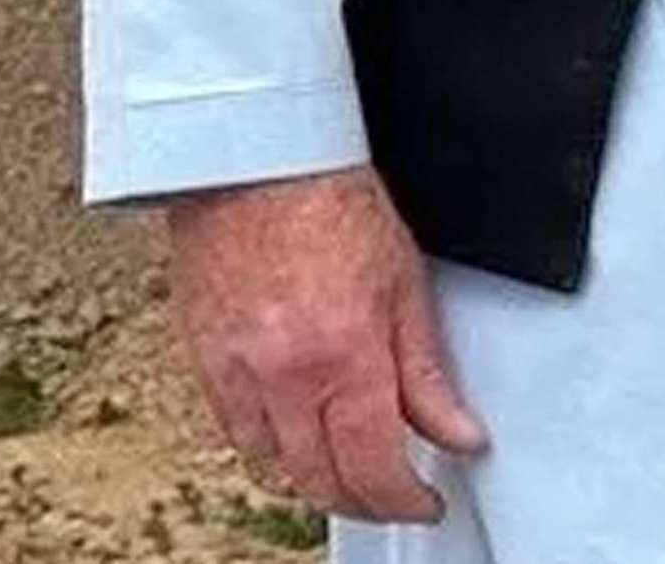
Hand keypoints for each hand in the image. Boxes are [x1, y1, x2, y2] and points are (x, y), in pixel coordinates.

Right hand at [164, 166, 486, 524]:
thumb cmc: (331, 203)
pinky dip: (270, 449)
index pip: (374, 468)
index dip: (405, 502)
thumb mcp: (406, 285)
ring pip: (276, 469)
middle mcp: (286, 378)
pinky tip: (297, 434)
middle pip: (321, 482)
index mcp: (345, 357)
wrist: (257, 162)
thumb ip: (427, 373)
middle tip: (395, 496)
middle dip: (365, 502)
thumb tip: (458, 433)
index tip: (426, 502)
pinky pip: (236, 436)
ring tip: (351, 468)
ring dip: (316, 480)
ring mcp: (239, 375)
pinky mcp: (206, 365)